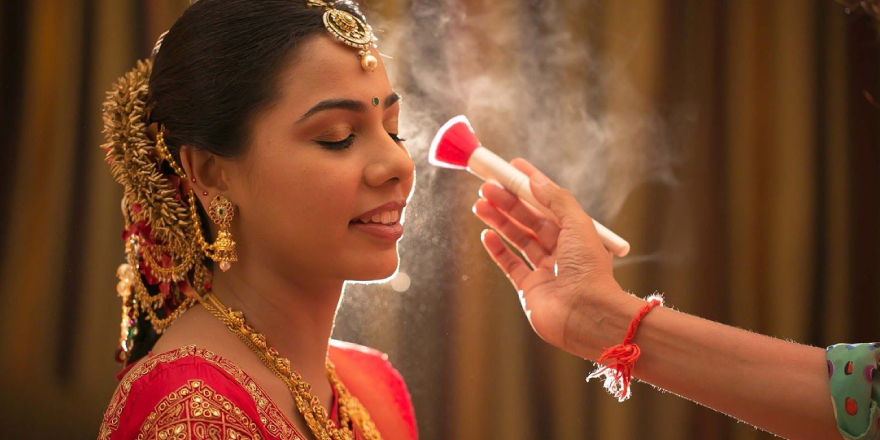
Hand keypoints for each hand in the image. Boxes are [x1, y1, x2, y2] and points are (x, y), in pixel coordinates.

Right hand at [473, 158, 625, 352]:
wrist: (586, 314)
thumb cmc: (588, 269)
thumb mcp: (578, 224)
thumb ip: (556, 199)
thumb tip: (535, 179)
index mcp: (576, 233)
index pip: (549, 202)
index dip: (530, 184)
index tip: (511, 167)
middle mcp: (561, 250)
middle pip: (529, 219)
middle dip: (508, 201)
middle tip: (486, 186)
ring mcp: (544, 270)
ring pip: (517, 239)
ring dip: (499, 220)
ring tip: (479, 204)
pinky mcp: (529, 289)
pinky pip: (510, 264)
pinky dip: (497, 249)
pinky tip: (485, 234)